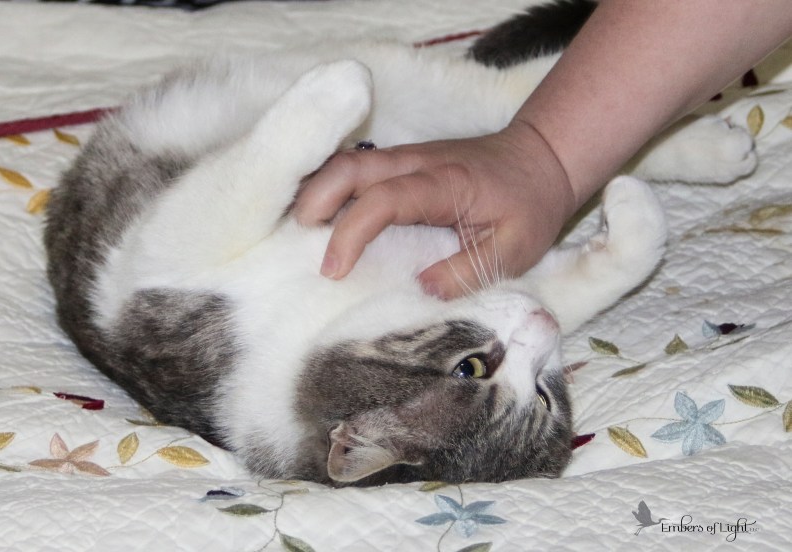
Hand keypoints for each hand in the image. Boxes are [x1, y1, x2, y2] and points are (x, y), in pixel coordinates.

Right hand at [293, 121, 575, 298]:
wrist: (543, 156)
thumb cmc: (530, 205)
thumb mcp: (514, 249)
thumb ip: (467, 270)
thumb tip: (420, 289)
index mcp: (443, 184)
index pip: (382, 200)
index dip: (351, 233)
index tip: (334, 271)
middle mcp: (417, 163)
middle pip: (349, 167)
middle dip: (314, 201)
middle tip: (297, 245)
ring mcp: (406, 157)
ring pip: (346, 162)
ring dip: (317, 192)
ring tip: (301, 234)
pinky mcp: (403, 161)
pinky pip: (356, 167)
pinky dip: (331, 186)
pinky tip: (322, 215)